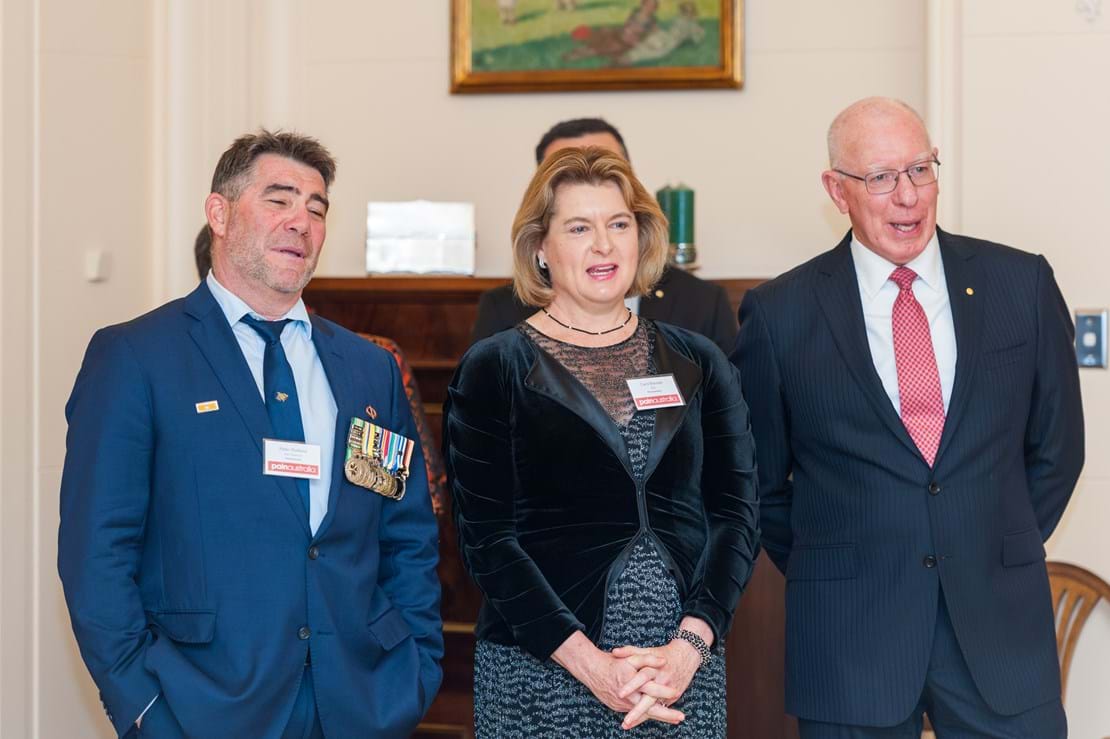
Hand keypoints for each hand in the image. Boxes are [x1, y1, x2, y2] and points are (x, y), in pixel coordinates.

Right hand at [552, 631, 669, 712]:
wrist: (592, 671)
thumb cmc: (612, 662)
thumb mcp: (631, 657)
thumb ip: (648, 659)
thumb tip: (663, 661)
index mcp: (631, 683)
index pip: (651, 689)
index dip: (664, 692)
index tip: (677, 693)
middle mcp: (627, 697)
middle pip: (649, 708)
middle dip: (666, 714)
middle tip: (681, 717)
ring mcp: (622, 704)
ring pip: (643, 713)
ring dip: (659, 716)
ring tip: (674, 719)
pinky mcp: (618, 707)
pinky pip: (634, 712)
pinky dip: (646, 714)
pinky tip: (658, 715)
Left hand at [613, 617, 712, 729]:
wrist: (687, 655)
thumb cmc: (664, 653)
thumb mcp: (648, 650)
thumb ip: (631, 651)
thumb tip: (614, 652)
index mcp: (656, 668)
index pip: (642, 677)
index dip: (631, 685)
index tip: (619, 694)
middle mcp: (663, 681)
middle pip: (650, 698)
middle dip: (638, 710)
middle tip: (626, 720)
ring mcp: (669, 691)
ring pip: (654, 707)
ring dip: (641, 717)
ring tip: (628, 724)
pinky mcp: (673, 698)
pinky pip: (659, 708)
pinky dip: (649, 715)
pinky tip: (637, 722)